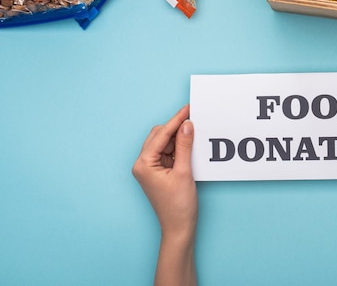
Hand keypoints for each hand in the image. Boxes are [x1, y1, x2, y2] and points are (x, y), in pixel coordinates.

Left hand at [132, 104, 197, 238]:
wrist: (178, 227)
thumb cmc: (178, 205)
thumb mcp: (184, 172)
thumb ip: (185, 146)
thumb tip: (187, 125)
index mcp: (144, 164)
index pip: (161, 135)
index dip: (176, 120)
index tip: (188, 108)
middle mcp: (143, 164)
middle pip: (159, 136)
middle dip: (176, 128)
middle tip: (193, 117)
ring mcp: (149, 168)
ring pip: (163, 143)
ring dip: (178, 138)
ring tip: (194, 132)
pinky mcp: (158, 172)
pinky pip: (167, 152)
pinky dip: (178, 148)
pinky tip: (189, 145)